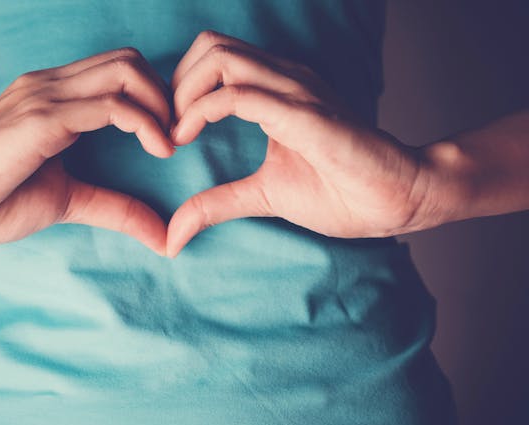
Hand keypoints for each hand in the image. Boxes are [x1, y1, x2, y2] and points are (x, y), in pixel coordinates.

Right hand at [0, 47, 174, 254]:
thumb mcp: (66, 200)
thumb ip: (114, 207)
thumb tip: (162, 236)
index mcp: (52, 97)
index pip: (119, 70)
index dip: (154, 98)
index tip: (170, 138)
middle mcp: (50, 85)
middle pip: (130, 60)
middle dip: (166, 95)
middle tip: (177, 137)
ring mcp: (44, 97)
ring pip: (126, 72)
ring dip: (162, 105)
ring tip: (170, 144)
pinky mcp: (41, 120)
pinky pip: (111, 106)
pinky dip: (146, 123)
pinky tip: (159, 150)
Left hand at [165, 31, 432, 256]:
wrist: (399, 199)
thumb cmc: (341, 192)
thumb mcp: (262, 195)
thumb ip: (216, 204)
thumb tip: (173, 236)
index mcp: (276, 88)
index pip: (214, 57)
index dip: (180, 88)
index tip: (169, 131)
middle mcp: (284, 78)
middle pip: (210, 45)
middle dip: (175, 83)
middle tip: (168, 127)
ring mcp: (295, 90)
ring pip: (220, 58)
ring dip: (183, 92)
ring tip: (176, 133)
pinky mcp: (304, 113)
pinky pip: (240, 94)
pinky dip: (201, 111)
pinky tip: (187, 138)